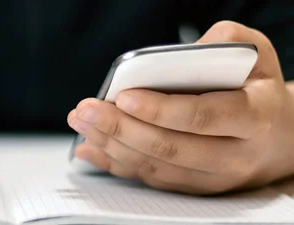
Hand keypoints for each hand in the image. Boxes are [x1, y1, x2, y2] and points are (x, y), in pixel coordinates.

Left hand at [67, 21, 293, 194]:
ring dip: (111, 145)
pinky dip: (116, 163)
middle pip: (169, 147)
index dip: (160, 109)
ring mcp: (212, 177)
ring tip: (82, 122)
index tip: (123, 97)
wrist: (279, 138)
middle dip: (120, 128)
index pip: (201, 117)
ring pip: (155, 166)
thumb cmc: (258, 89)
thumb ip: (225, 41)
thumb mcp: (256, 54)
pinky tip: (91, 147)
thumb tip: (180, 53)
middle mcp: (234, 154)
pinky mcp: (193, 187)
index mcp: (252, 116)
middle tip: (87, 109)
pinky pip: (150, 179)